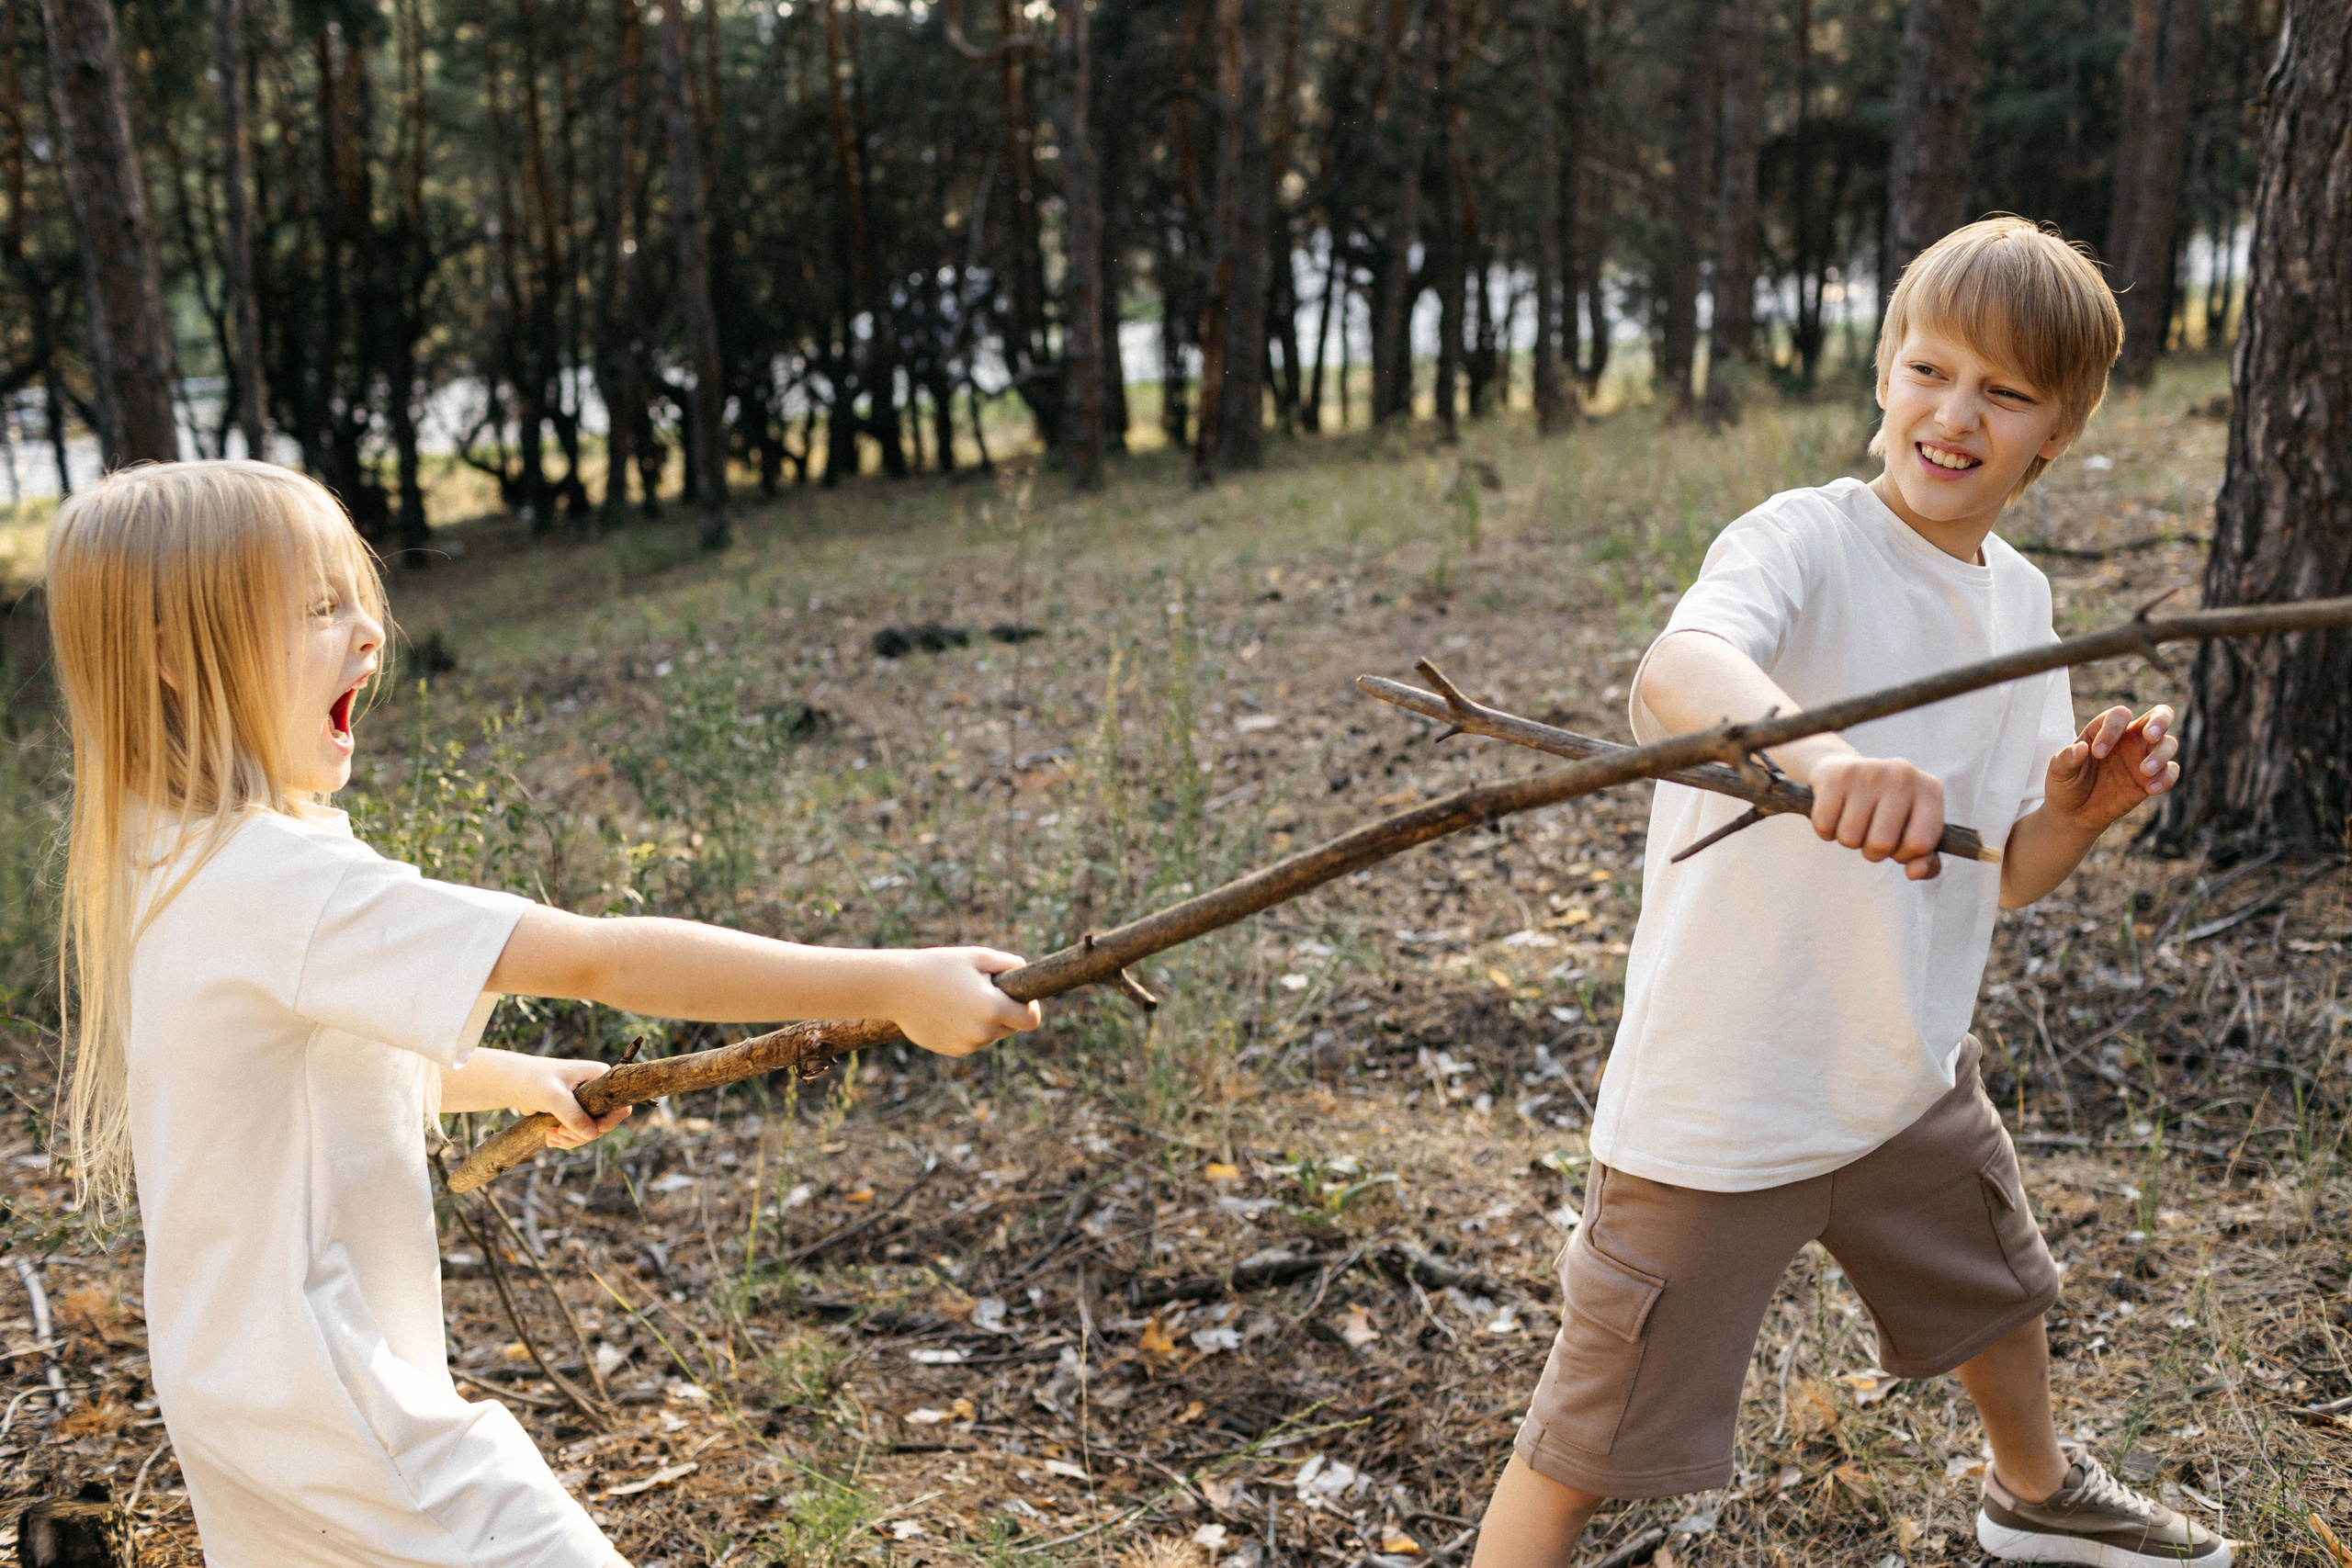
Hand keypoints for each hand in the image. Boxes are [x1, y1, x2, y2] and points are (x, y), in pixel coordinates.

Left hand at [531, 1058, 634, 1150]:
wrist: (512, 1082)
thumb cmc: (533, 1081)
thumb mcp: (554, 1097)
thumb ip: (573, 1115)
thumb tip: (592, 1134)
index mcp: (599, 1076)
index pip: (619, 1106)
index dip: (606, 1123)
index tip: (585, 1129)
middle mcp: (596, 1089)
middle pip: (604, 1123)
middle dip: (582, 1134)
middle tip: (560, 1133)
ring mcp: (586, 1102)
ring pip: (590, 1131)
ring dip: (572, 1139)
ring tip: (551, 1137)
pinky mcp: (573, 1112)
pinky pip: (577, 1132)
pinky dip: (565, 1139)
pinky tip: (550, 1138)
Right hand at [888, 947, 1042, 1056]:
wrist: (895, 987)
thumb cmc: (939, 966)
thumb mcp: (978, 957)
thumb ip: (1010, 964)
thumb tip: (1025, 973)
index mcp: (994, 1008)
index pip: (1031, 1020)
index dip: (1029, 1007)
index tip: (1019, 996)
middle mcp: (983, 1032)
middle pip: (1012, 1027)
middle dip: (1005, 1011)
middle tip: (983, 990)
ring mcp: (968, 1045)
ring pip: (990, 1034)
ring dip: (984, 1019)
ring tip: (959, 997)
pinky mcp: (953, 1051)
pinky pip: (972, 1040)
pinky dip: (967, 1028)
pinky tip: (947, 1010)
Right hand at [1807, 752, 1946, 880]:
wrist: (1846, 769)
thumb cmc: (1888, 812)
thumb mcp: (1913, 834)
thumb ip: (1925, 862)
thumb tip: (1914, 873)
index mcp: (1930, 790)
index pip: (1918, 844)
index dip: (1903, 855)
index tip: (1898, 844)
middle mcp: (1903, 775)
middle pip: (1881, 844)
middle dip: (1872, 850)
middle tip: (1871, 833)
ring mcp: (1869, 771)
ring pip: (1850, 838)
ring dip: (1848, 840)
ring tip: (1854, 821)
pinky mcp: (1836, 775)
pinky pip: (1824, 826)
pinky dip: (1826, 831)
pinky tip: (1835, 813)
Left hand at [2040, 704, 2177, 830]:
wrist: (2075, 813)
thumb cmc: (2066, 784)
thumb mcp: (2058, 772)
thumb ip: (2066, 759)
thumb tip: (2081, 748)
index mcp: (2105, 729)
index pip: (2119, 716)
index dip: (2112, 729)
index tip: (2097, 753)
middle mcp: (2129, 738)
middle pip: (2160, 715)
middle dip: (2160, 721)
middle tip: (2149, 735)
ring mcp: (2143, 757)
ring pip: (2169, 743)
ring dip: (2161, 754)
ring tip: (2144, 771)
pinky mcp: (2152, 778)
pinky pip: (2171, 771)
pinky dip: (2167, 777)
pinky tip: (2150, 789)